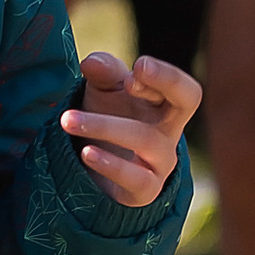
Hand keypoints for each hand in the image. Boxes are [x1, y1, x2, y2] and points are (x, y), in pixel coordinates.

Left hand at [61, 48, 198, 208]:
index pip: (184, 87)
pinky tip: (86, 153)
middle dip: (161, 85)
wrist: (92, 166)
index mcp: (166, 105)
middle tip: (128, 80)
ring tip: (68, 120)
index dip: (165, 76)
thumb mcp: (104, 90)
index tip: (137, 68)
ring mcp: (160, 163)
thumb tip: (91, 63)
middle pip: (185, 103)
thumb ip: (102, 73)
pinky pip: (136, 179)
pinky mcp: (143, 191)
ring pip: (145, 140)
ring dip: (105, 126)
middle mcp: (169, 132)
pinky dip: (110, 165)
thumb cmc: (108, 116)